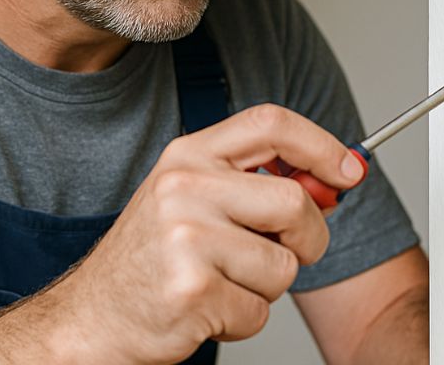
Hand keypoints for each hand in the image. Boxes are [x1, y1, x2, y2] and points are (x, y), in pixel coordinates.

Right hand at [43, 103, 364, 362]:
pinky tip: (207, 310)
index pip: (271, 124)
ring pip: (283, 266)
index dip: (321, 144)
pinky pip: (260, 310)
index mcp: (187, 156)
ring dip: (265, 288)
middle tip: (287, 251)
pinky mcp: (192, 289)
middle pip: (294, 202)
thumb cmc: (151, 259)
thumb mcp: (192, 199)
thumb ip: (254, 183)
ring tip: (221, 284)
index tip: (350, 171)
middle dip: (308, 238)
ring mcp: (186, 238)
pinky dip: (243, 320)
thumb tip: (333, 181)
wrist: (94, 317)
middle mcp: (184, 188)